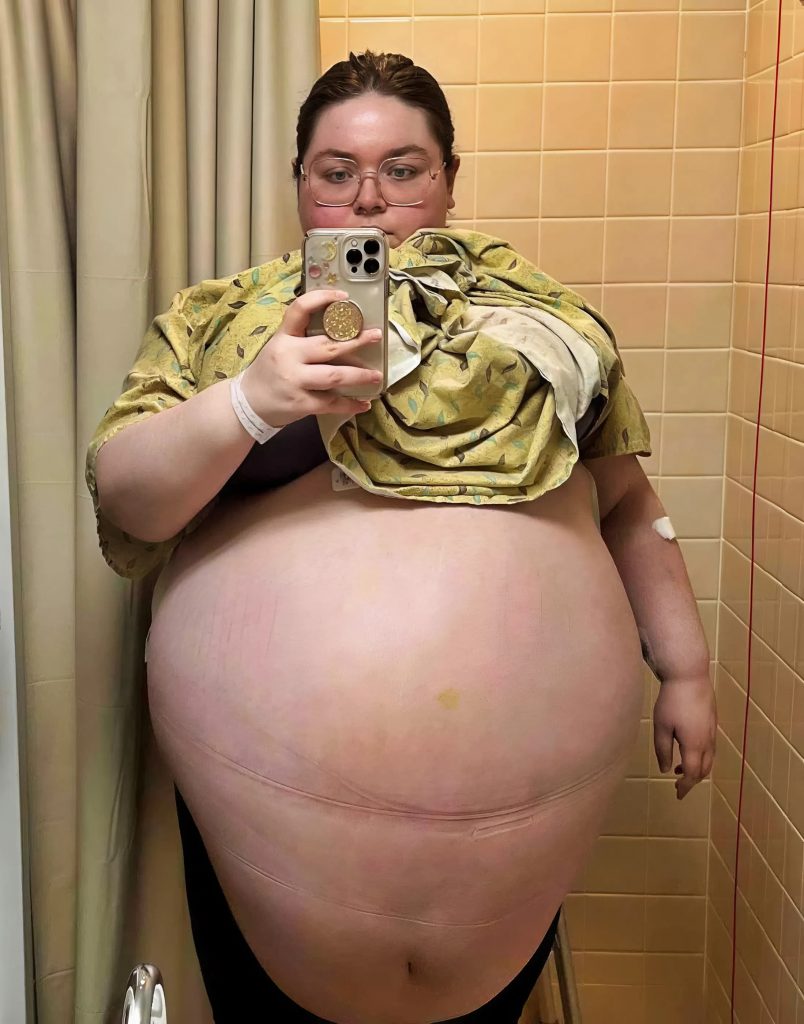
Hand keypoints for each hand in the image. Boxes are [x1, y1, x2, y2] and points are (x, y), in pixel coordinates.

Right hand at [241, 289, 382, 426]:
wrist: (248, 403)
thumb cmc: (269, 372)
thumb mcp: (279, 347)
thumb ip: (303, 339)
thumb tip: (343, 333)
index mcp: (283, 337)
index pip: (300, 310)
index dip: (322, 299)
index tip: (343, 296)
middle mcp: (288, 356)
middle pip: (328, 346)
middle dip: (356, 341)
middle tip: (375, 336)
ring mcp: (295, 381)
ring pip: (334, 376)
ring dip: (360, 375)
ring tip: (376, 375)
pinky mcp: (300, 403)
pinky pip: (331, 403)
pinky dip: (350, 404)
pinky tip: (363, 403)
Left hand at [653, 675, 716, 799]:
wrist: (690, 676)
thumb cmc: (672, 700)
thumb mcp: (662, 726)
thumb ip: (663, 750)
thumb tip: (666, 769)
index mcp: (695, 744)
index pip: (693, 774)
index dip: (686, 787)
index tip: (677, 794)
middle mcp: (707, 741)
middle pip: (704, 769)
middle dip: (693, 781)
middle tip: (679, 787)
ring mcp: (712, 731)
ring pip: (709, 759)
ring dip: (697, 768)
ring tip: (680, 770)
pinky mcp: (712, 722)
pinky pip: (710, 747)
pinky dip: (701, 756)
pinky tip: (687, 750)